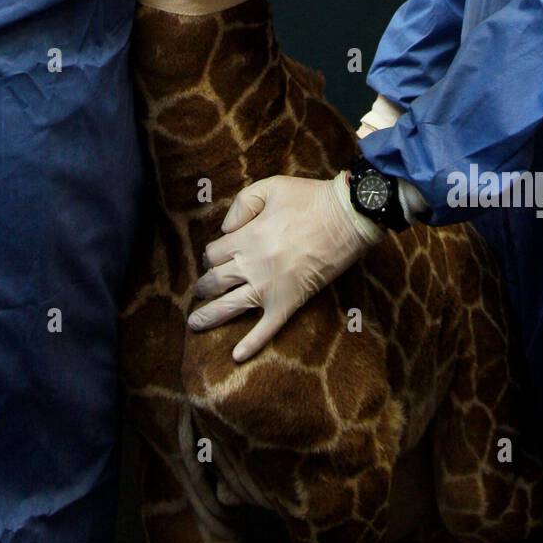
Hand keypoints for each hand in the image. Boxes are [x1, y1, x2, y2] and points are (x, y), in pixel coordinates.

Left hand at [188, 172, 382, 361]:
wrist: (347, 217)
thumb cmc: (310, 199)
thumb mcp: (270, 187)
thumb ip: (242, 204)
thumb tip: (224, 229)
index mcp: (246, 237)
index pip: (213, 253)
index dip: (210, 256)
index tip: (214, 258)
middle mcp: (251, 265)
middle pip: (215, 281)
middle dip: (204, 286)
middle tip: (200, 290)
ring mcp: (269, 287)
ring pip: (230, 307)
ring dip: (209, 316)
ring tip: (195, 323)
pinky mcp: (289, 301)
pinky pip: (266, 328)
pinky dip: (251, 344)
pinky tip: (237, 356)